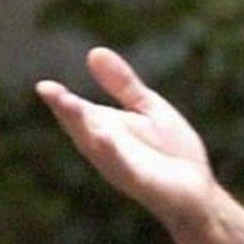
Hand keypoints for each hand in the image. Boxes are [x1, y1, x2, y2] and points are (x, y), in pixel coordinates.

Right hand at [36, 48, 218, 240]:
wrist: (199, 191)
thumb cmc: (172, 152)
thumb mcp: (149, 108)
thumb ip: (123, 85)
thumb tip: (94, 52)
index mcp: (105, 127)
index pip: (78, 111)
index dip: (61, 99)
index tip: (44, 86)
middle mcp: (105, 147)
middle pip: (81, 127)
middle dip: (66, 110)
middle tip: (48, 90)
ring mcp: (120, 165)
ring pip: (96, 145)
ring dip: (82, 126)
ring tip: (67, 105)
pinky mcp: (140, 181)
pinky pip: (123, 166)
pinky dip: (112, 152)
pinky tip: (104, 136)